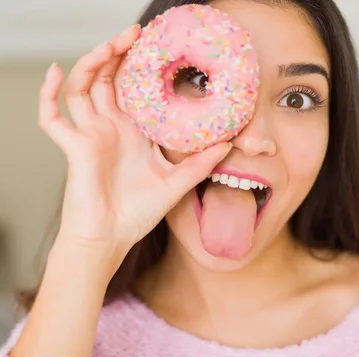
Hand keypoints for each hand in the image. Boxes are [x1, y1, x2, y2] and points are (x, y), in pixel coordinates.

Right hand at [38, 25, 230, 274]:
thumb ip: (201, 163)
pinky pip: (52, 116)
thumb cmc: (138, 214)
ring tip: (111, 44)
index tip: (158, 48)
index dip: (142, 68)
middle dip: (119, 54)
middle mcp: (111, 128)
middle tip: (135, 33)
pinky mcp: (74, 147)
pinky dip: (48, 93)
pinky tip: (56, 72)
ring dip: (93, 63)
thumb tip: (230, 144)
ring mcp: (90, 135)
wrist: (110, 240)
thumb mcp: (177, 183)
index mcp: (134, 133)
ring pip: (84, 87)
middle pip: (109, 80)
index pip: (135, 90)